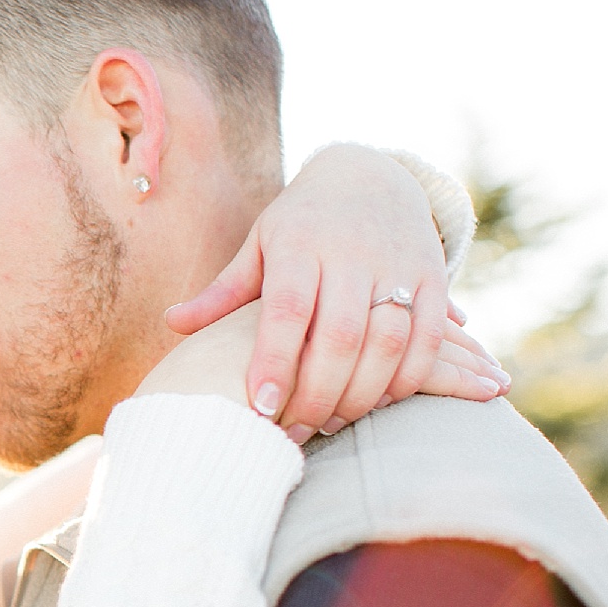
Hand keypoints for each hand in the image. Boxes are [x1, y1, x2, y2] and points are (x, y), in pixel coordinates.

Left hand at [164, 144, 509, 438]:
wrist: (372, 174)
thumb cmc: (301, 223)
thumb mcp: (259, 245)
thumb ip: (223, 291)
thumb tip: (172, 323)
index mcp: (299, 244)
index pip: (287, 310)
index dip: (274, 361)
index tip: (260, 408)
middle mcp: (352, 253)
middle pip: (340, 335)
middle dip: (316, 393)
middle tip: (292, 432)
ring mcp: (398, 265)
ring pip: (387, 341)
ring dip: (360, 393)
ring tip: (330, 423)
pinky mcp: (435, 277)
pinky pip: (428, 338)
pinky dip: (406, 378)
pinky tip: (377, 402)